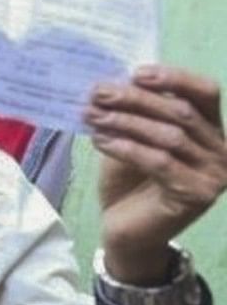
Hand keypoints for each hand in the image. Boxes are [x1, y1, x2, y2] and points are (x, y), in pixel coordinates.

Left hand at [89, 67, 226, 283]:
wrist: (127, 231)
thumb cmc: (130, 181)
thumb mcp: (132, 138)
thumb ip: (134, 113)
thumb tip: (110, 82)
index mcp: (212, 129)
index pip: (206, 92)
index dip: (174, 78)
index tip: (136, 72)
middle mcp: (222, 150)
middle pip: (181, 112)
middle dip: (136, 99)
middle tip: (99, 92)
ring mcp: (215, 174)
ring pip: (169, 136)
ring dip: (125, 121)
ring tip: (91, 115)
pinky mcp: (196, 194)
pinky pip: (159, 162)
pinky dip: (127, 147)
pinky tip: (100, 140)